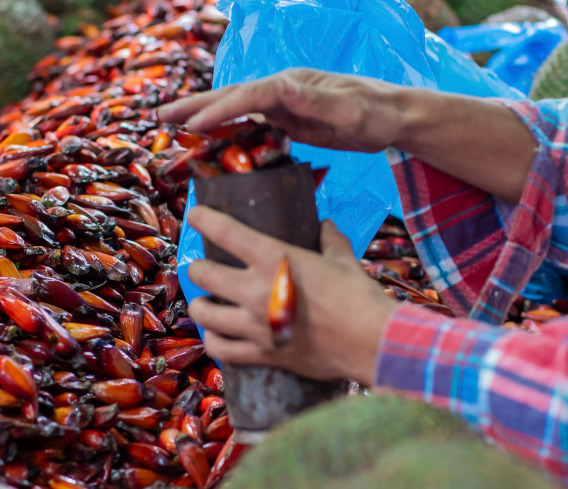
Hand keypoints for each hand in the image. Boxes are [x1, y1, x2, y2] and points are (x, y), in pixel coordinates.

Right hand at [156, 68, 411, 152]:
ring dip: (203, 117)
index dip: (218, 110)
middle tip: (160, 117)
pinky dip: (225, 131)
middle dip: (194, 106)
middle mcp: (282, 89)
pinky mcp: (286, 120)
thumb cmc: (376, 112)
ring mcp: (282, 104)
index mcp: (292, 84)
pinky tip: (210, 142)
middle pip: (230, 96)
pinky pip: (248, 125)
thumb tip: (282, 86)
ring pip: (234, 109)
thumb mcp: (349, 108)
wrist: (393, 117)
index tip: (192, 126)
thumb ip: (316, 99)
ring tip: (171, 126)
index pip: (248, 96)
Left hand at [186, 206, 397, 383]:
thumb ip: (329, 240)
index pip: (225, 231)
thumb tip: (325, 225)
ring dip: (200, 305)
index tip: (195, 214)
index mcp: (274, 259)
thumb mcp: (343, 260)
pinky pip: (221, 349)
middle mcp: (256, 290)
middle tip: (203, 268)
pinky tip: (218, 336)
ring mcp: (256, 325)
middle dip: (197, 268)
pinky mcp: (262, 353)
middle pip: (203, 273)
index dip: (203, 218)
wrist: (372, 342)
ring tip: (206, 303)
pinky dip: (215, 341)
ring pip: (203, 313)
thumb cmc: (360, 297)